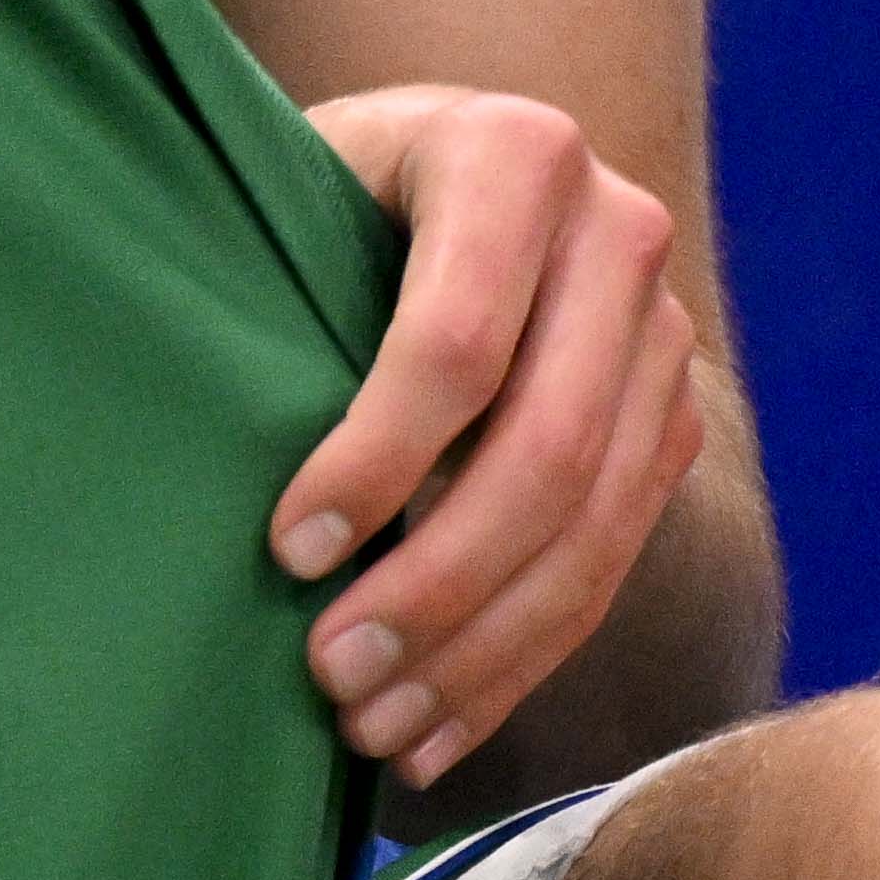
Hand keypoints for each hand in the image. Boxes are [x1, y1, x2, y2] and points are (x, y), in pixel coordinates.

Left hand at [275, 84, 705, 785]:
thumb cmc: (311, 182)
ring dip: (482, 648)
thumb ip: (263, 267)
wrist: (430, 161)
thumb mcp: (285, 181)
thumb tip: (212, 452)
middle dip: (436, 584)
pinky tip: (442, 726)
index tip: (287, 550)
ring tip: (373, 727)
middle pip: (544, 451)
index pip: (453, 345)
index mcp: (511, 152)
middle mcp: (619, 234)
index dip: (374, 460)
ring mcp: (663, 334)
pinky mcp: (668, 421)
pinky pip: (612, 560)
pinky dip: (522, 656)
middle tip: (332, 675)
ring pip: (594, 527)